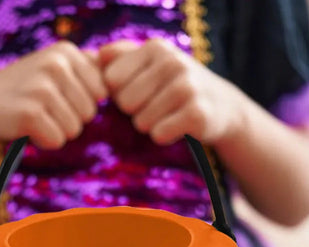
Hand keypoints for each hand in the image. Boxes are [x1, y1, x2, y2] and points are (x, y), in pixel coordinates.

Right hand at [0, 41, 108, 148]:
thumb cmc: (22, 89)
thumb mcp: (55, 69)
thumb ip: (89, 68)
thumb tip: (128, 71)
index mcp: (67, 51)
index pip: (102, 93)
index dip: (81, 103)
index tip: (58, 98)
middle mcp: (56, 64)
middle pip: (90, 113)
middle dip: (70, 119)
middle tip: (43, 109)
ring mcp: (42, 88)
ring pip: (75, 129)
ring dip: (56, 131)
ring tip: (35, 117)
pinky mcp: (30, 113)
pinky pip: (57, 140)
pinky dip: (43, 141)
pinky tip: (27, 128)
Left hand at [97, 38, 245, 146]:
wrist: (220, 106)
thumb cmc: (174, 86)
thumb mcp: (150, 64)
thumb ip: (119, 58)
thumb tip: (87, 56)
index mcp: (154, 48)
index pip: (111, 81)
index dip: (120, 94)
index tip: (139, 92)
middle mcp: (172, 61)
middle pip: (125, 103)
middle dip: (136, 111)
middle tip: (157, 105)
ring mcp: (186, 86)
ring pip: (141, 122)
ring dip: (151, 125)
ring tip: (169, 114)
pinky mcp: (196, 113)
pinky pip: (158, 134)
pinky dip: (164, 136)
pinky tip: (177, 126)